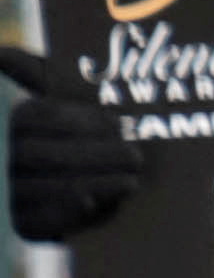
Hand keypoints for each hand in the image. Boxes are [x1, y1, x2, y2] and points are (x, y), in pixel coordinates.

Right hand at [3, 47, 141, 244]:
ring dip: (90, 184)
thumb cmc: (68, 135)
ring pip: (39, 187)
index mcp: (8, 122)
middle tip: (136, 156)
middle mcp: (1, 156)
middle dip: (92, 155)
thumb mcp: (55, 101)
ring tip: (132, 182)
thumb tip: (2, 51)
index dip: (78, 120)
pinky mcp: (18, 226)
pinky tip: (94, 204)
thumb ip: (38, 75)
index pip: (36, 117)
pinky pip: (36, 222)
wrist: (66, 187)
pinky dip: (65, 213)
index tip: (118, 124)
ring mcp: (5, 192)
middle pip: (39, 154)